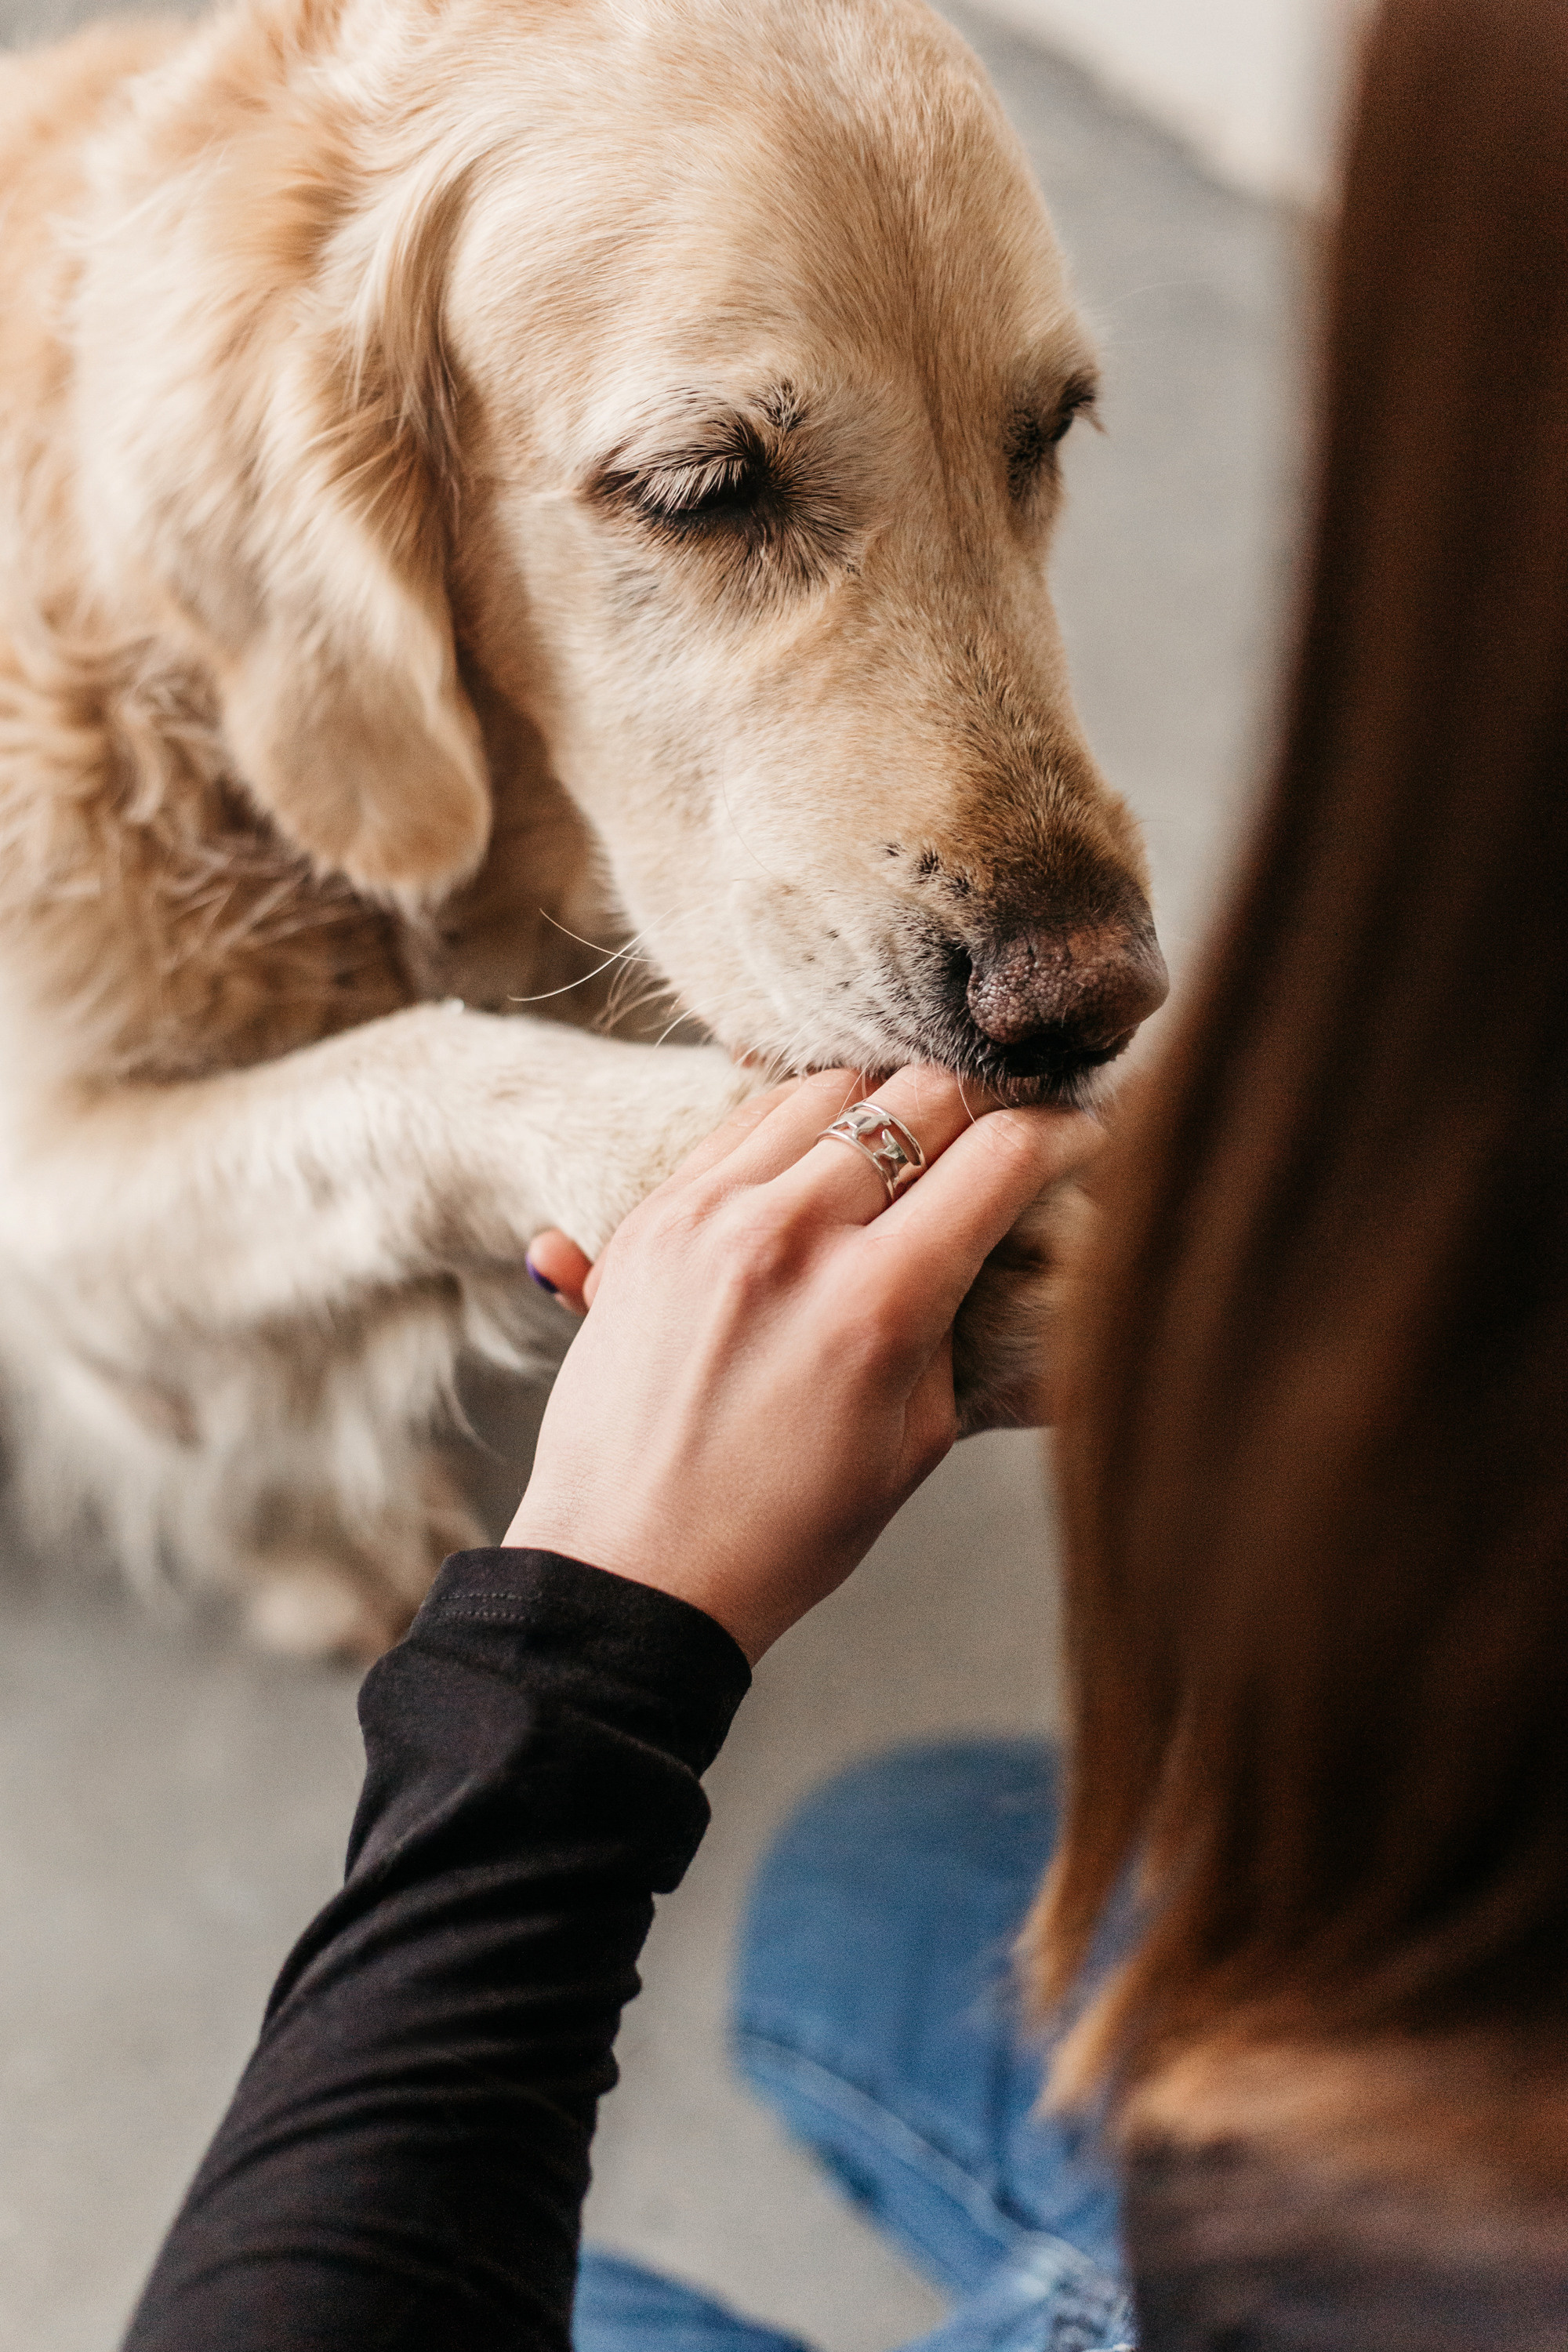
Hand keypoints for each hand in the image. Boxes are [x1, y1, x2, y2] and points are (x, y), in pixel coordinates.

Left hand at [507, 1066, 1101, 1659]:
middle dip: (983, 1102)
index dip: (1062, 1134)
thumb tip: (994, 1232)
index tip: (1081, 1136)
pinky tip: (824, 1159)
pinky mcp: (653, 1218)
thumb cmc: (785, 1530)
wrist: (629, 1570)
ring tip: (910, 1140)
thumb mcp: (918, 1440)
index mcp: (876, 1303)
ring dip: (886, 1101)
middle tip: (1002, 1130)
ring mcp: (711, 1217)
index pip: (1000, 1157)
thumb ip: (959, 1320)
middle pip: (920, 1094)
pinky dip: (799, 1123)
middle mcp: (791, 1238)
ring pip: (827, 1089)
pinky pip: (741, 1121)